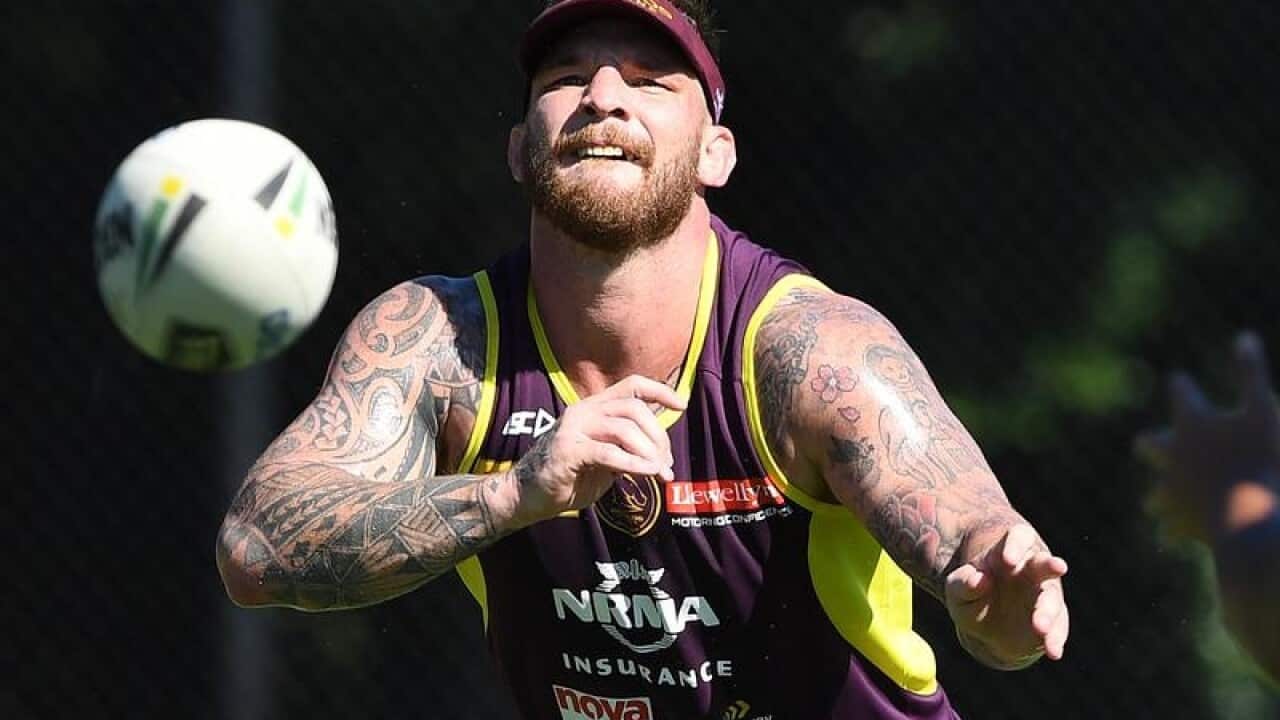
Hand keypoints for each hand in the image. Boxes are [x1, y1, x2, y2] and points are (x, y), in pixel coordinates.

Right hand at [509, 375, 684, 525]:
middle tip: (667, 461)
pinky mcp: (567, 451)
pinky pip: (608, 453)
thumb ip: (626, 446)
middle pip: (634, 408)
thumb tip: (661, 447)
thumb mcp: (604, 458)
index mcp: (594, 408)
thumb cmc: (568, 477)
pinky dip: (633, 464)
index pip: (631, 385)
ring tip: (659, 473)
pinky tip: (647, 474)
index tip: (682, 404)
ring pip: (624, 429)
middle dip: (659, 435)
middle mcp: (583, 411)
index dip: (660, 391)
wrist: (527, 496)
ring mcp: (573, 429)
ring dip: (649, 452)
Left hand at [946, 524, 1069, 668]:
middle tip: (1057, 567)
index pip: (1019, 538)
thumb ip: (964, 583)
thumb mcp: (957, 590)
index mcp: (1008, 552)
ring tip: (1040, 627)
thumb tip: (979, 579)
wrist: (985, 627)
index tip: (1008, 559)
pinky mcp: (1053, 620)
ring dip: (1048, 611)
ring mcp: (1045, 595)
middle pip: (1044, 563)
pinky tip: (1052, 651)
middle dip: (1050, 565)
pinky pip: (1058, 627)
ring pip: (1052, 598)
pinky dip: (1055, 639)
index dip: (1016, 545)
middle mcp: (1032, 570)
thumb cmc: (970, 596)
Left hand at [1136, 331, 1279, 540]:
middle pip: (1150, 444)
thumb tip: (1244, 335)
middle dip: (1153, 443)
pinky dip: (1171, 533)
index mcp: (1191, 424)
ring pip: (1154, 494)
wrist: (1250, 518)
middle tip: (1151, 443)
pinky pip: (1169, 532)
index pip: (1181, 394)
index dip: (1183, 387)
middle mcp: (1172, 457)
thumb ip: (1251, 372)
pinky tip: (1169, 537)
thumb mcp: (1263, 410)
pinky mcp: (1179, 524)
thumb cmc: (1261, 460)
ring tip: (1158, 500)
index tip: (1179, 382)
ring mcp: (1172, 493)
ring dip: (1159, 495)